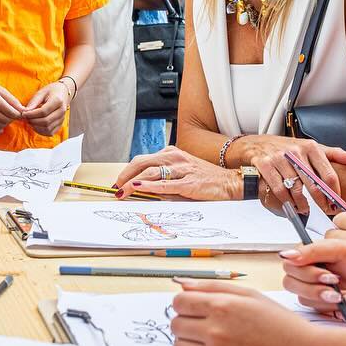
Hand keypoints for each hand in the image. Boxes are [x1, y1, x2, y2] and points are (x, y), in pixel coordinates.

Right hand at [0, 72, 23, 136]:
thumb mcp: (0, 89)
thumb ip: (12, 100)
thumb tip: (23, 110)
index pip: (13, 113)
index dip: (19, 114)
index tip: (20, 112)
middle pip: (7, 120)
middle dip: (12, 118)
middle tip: (12, 114)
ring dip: (5, 123)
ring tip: (5, 117)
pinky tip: (0, 128)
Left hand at [23, 82, 71, 136]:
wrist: (62, 93)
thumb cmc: (50, 92)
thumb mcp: (41, 93)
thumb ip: (33, 102)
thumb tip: (25, 112)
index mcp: (58, 101)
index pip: (43, 111)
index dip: (32, 114)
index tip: (23, 113)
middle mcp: (62, 111)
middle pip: (46, 121)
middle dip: (33, 121)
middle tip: (25, 118)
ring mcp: (62, 119)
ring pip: (48, 128)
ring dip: (36, 127)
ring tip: (30, 121)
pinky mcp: (60, 125)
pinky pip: (50, 132)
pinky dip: (41, 131)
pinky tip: (35, 126)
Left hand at [114, 147, 240, 199]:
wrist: (230, 183)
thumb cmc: (206, 180)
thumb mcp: (181, 173)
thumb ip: (163, 177)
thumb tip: (142, 187)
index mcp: (171, 153)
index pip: (143, 160)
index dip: (127, 171)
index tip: (118, 182)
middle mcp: (175, 157)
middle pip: (142, 163)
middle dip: (125, 176)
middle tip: (115, 188)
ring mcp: (182, 169)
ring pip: (151, 172)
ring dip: (133, 182)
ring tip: (122, 191)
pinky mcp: (189, 182)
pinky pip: (166, 184)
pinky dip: (150, 186)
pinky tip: (140, 188)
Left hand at [170, 280, 322, 345]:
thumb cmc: (280, 324)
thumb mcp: (250, 295)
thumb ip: (213, 287)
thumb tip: (181, 284)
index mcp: (222, 306)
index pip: (179, 302)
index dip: (186, 304)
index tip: (196, 308)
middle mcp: (215, 331)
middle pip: (176, 324)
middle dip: (186, 322)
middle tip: (206, 325)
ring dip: (190, 343)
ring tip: (211, 341)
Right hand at [238, 135, 345, 214]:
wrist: (256, 143)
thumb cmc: (285, 147)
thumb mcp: (310, 147)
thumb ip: (332, 154)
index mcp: (310, 146)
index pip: (327, 173)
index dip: (333, 191)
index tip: (336, 202)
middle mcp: (295, 151)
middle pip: (313, 183)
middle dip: (321, 201)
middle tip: (325, 210)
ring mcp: (279, 158)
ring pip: (295, 188)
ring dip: (302, 203)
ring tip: (306, 209)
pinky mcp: (265, 165)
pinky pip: (278, 189)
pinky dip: (286, 201)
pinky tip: (291, 205)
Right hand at [279, 239, 345, 312]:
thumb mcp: (337, 250)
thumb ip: (310, 252)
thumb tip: (285, 255)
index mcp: (308, 255)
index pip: (289, 266)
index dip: (306, 272)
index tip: (327, 274)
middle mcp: (307, 271)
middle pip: (291, 284)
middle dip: (314, 287)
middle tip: (335, 284)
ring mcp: (315, 287)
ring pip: (303, 299)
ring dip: (324, 298)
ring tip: (344, 294)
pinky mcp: (323, 301)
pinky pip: (317, 309)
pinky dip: (333, 305)